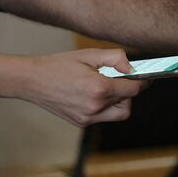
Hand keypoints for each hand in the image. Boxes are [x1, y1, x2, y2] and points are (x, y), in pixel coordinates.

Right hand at [19, 49, 143, 125]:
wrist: (32, 80)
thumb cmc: (60, 65)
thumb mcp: (90, 54)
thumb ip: (116, 58)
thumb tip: (132, 68)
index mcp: (99, 89)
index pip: (133, 90)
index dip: (142, 82)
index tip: (145, 77)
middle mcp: (94, 107)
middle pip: (127, 104)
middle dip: (128, 92)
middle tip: (119, 80)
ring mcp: (87, 117)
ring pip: (117, 114)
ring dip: (118, 101)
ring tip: (105, 87)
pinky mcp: (81, 122)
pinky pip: (103, 117)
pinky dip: (105, 107)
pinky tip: (93, 94)